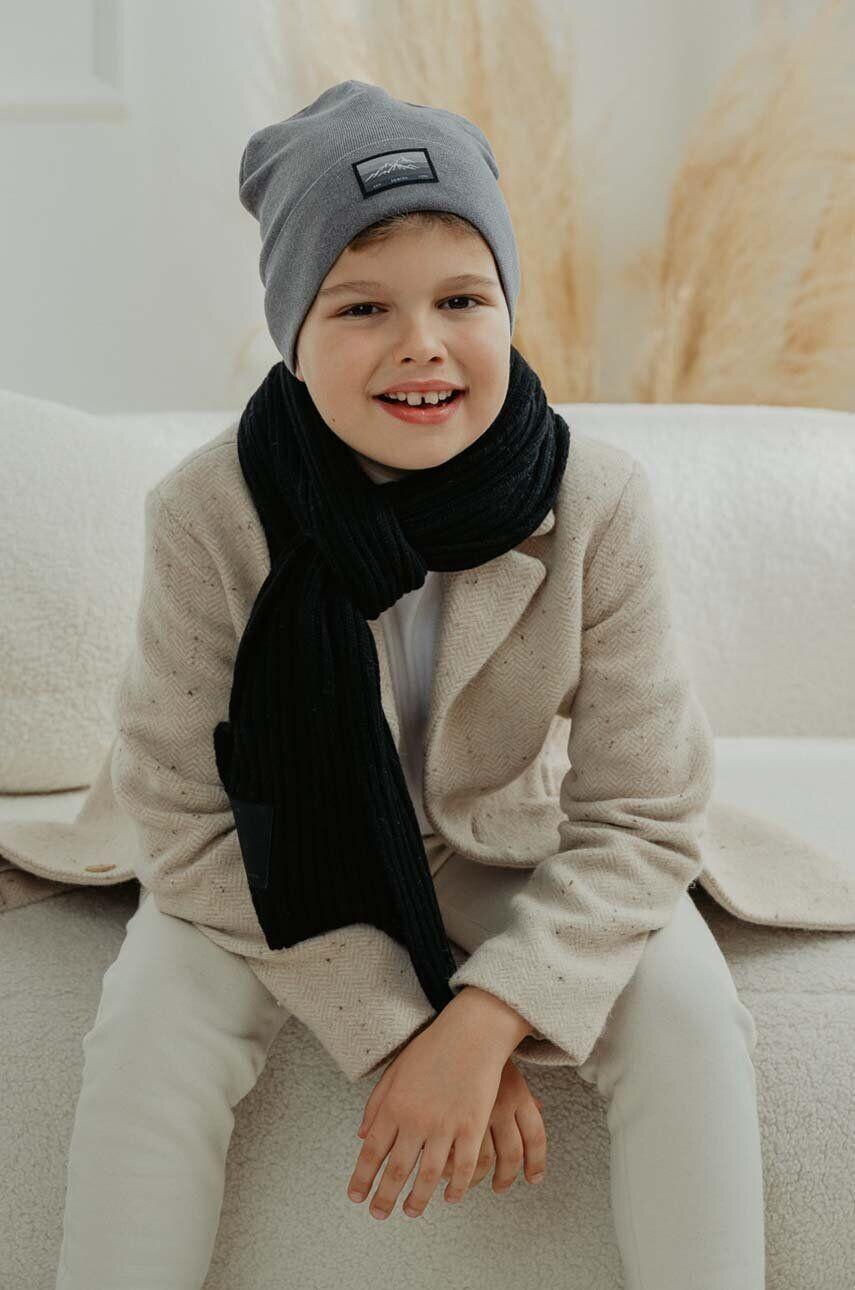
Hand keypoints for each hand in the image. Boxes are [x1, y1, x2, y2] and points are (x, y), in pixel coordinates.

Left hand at [347, 1001, 506, 1219]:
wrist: (471, 1032)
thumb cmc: (432, 1048)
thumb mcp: (395, 1071)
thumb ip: (376, 1104)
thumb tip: (361, 1135)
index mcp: (393, 1105)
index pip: (371, 1151)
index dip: (362, 1178)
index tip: (357, 1197)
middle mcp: (416, 1120)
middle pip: (396, 1170)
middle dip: (384, 1197)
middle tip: (378, 1214)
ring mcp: (445, 1126)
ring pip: (427, 1176)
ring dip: (417, 1200)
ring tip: (410, 1212)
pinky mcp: (472, 1127)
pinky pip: (463, 1168)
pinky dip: (456, 1188)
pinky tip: (451, 1197)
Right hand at [443, 1058, 546, 1196]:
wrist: (450, 1029)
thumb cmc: (476, 1049)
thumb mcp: (508, 1069)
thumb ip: (525, 1095)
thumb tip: (540, 1107)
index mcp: (518, 1094)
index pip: (536, 1138)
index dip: (538, 1162)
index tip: (533, 1178)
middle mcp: (500, 1107)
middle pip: (512, 1156)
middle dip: (506, 1178)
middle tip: (499, 1187)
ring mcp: (474, 1114)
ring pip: (481, 1163)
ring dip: (475, 1180)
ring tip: (467, 1184)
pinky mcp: (446, 1119)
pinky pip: (453, 1157)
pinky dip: (450, 1171)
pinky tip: (444, 1171)